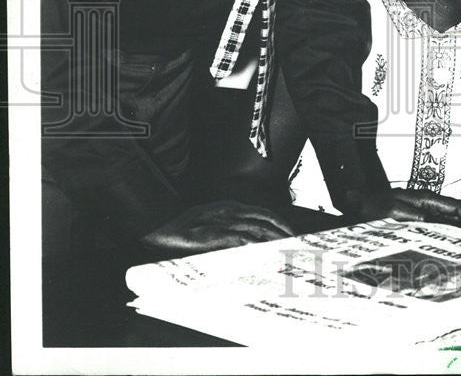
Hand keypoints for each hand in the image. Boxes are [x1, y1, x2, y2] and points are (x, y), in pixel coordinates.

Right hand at [140, 201, 295, 255]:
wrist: (163, 226)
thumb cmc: (186, 228)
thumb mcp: (212, 223)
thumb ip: (230, 230)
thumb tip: (250, 243)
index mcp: (232, 207)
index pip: (263, 213)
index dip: (280, 222)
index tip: (292, 233)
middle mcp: (232, 211)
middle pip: (266, 218)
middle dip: (283, 230)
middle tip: (296, 242)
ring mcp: (224, 222)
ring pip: (257, 228)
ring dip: (274, 239)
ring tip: (286, 250)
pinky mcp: (216, 234)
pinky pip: (241, 238)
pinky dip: (255, 245)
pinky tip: (264, 252)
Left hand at [359, 188, 460, 236]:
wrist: (356, 208)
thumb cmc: (372, 209)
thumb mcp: (394, 212)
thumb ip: (419, 216)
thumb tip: (441, 222)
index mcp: (427, 200)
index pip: (458, 210)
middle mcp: (430, 206)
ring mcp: (427, 214)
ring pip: (458, 222)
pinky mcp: (422, 223)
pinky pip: (447, 228)